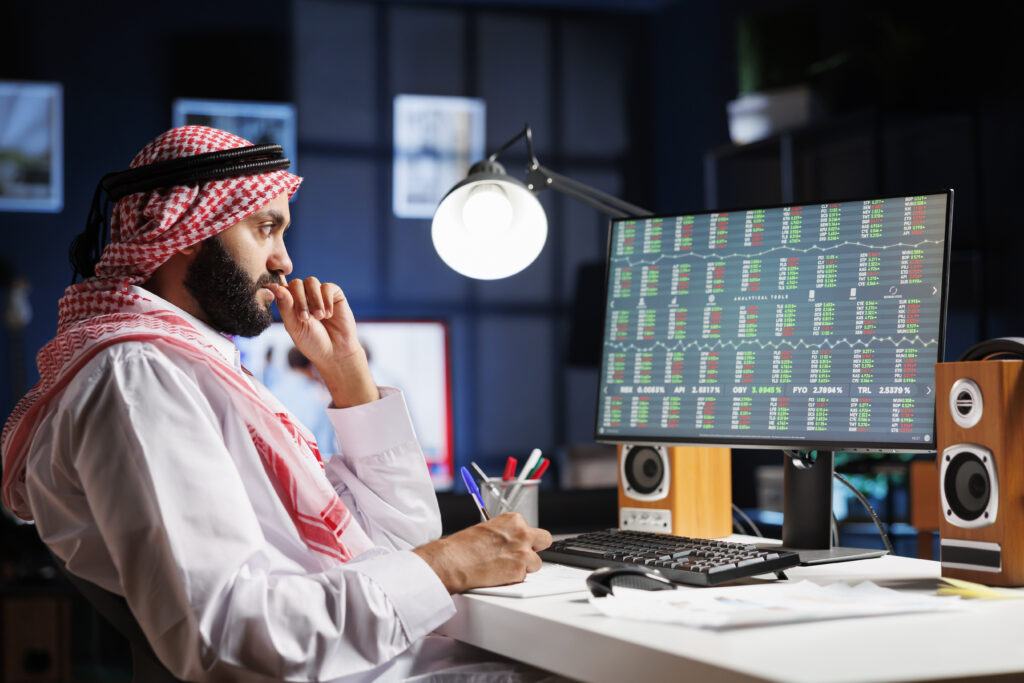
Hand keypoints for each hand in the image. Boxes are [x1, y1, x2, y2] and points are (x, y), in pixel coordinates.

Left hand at [270, 278, 378, 407]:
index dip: (279, 288)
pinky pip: (327, 287)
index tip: (281, 298)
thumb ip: (286, 308)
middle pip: (296, 283)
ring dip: (314, 300)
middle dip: (299, 300)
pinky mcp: (334, 294)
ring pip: (311, 282)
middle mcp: (303, 296)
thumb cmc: (312, 342)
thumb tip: (277, 289)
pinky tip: (329, 315)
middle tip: (305, 318)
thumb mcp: (295, 327)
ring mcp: (318, 294)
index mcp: (289, 304)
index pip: (280, 288)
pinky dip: (327, 301)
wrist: (336, 352)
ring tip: (320, 317)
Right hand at [412, 513, 552, 592]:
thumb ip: (506, 533)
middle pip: (545, 541)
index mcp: (514, 520)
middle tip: (522, 555)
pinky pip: (524, 578)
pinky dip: (513, 579)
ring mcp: (522, 554)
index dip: (525, 539)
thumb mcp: (488, 528)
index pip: (532, 528)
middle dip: (535, 548)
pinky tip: (499, 575)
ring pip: (536, 563)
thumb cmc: (463, 546)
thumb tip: (512, 540)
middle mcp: (522, 534)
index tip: (516, 544)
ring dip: (524, 567)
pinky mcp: (519, 572)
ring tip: (504, 567)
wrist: (453, 562)